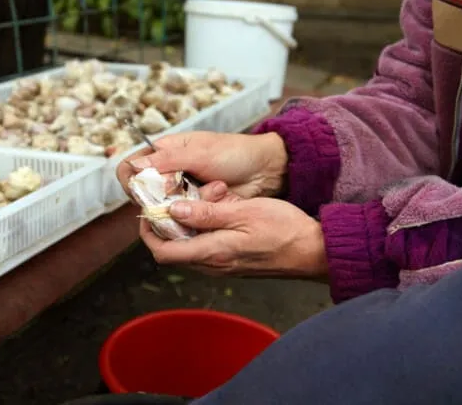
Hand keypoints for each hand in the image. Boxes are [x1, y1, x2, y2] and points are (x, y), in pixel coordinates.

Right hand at [116, 131, 287, 199]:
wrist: (266, 170)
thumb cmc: (234, 153)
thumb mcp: (200, 152)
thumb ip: (167, 160)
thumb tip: (135, 167)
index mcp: (165, 153)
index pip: (131, 169)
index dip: (132, 181)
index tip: (143, 189)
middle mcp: (169, 174)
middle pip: (144, 194)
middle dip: (163, 196)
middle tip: (184, 190)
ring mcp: (181, 194)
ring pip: (164, 209)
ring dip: (186, 203)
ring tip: (215, 188)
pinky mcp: (195, 210)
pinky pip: (184, 218)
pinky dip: (198, 212)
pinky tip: (219, 198)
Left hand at [139, 195, 327, 278]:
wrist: (313, 251)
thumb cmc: (284, 230)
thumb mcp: (244, 212)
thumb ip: (206, 213)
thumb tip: (173, 210)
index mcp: (212, 252)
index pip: (162, 252)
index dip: (148, 233)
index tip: (148, 211)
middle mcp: (213, 264)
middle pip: (172, 249)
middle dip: (170, 221)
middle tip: (182, 196)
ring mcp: (223, 265)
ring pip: (189, 245)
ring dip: (190, 222)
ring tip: (209, 196)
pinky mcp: (232, 262)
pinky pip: (206, 246)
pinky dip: (204, 227)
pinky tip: (221, 208)